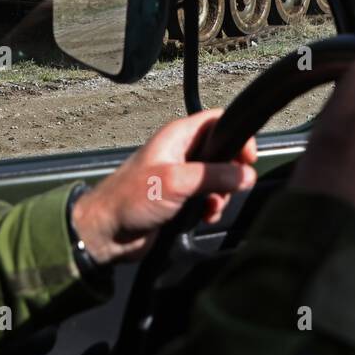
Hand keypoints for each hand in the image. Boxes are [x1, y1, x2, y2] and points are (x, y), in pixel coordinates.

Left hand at [71, 108, 256, 265]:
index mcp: (177, 136)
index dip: (237, 135)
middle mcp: (180, 152)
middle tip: (230, 189)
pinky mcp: (179, 199)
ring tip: (212, 207)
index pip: (217, 121)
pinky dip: (212, 207)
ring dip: (222, 194)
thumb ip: (214, 175)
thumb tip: (247, 175)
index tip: (248, 158)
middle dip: (231, 172)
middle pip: (222, 151)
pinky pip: (207, 197)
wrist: (107, 233)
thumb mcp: (176, 181)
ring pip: (217, 178)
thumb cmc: (130, 199)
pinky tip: (205, 216)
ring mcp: (180, 176)